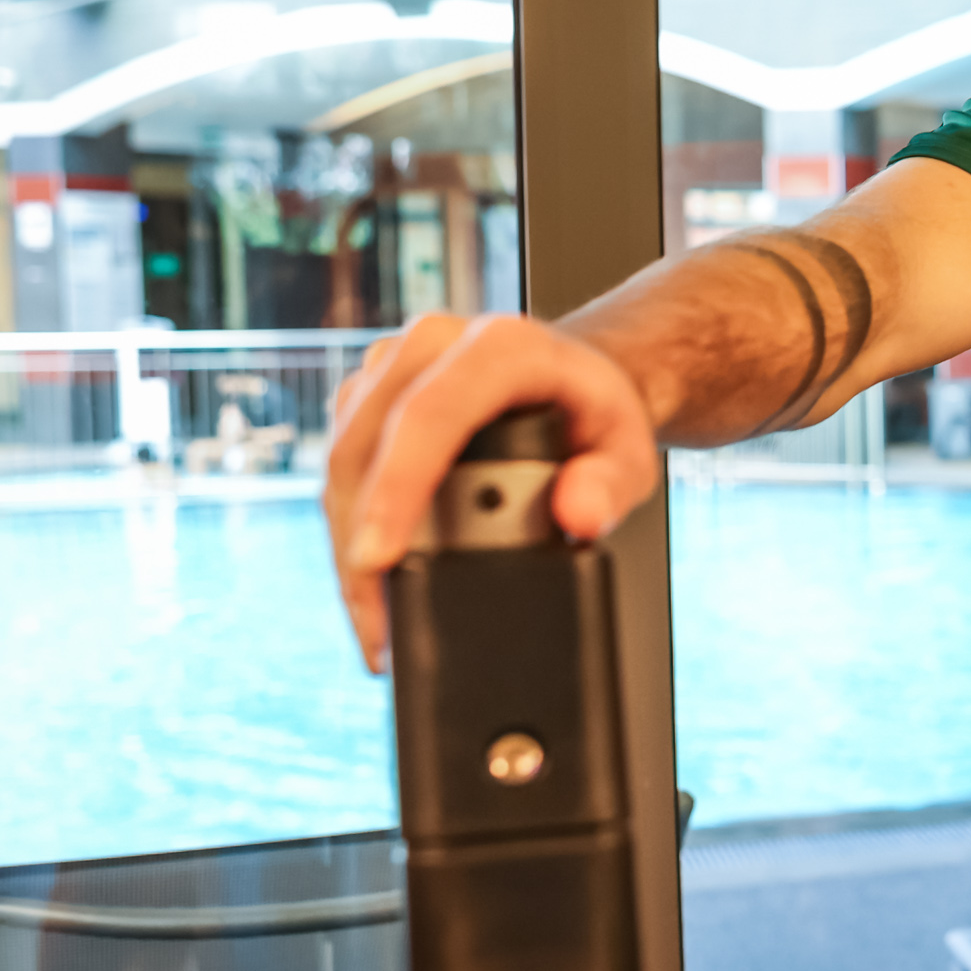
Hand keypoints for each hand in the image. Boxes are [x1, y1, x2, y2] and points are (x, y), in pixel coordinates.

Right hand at [324, 312, 662, 673]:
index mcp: (499, 348)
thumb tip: (580, 514)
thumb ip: (613, 483)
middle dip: (360, 541)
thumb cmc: (593, 414)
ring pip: (342, 460)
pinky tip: (368, 585)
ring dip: (347, 545)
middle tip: (377, 626)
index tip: (379, 558)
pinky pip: (342, 465)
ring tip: (374, 624)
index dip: (397, 488)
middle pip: (367, 445)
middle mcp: (434, 345)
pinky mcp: (366, 395)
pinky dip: (350, 528)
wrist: (570, 380)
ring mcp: (391, 367)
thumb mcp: (628, 451)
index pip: (430, 413)